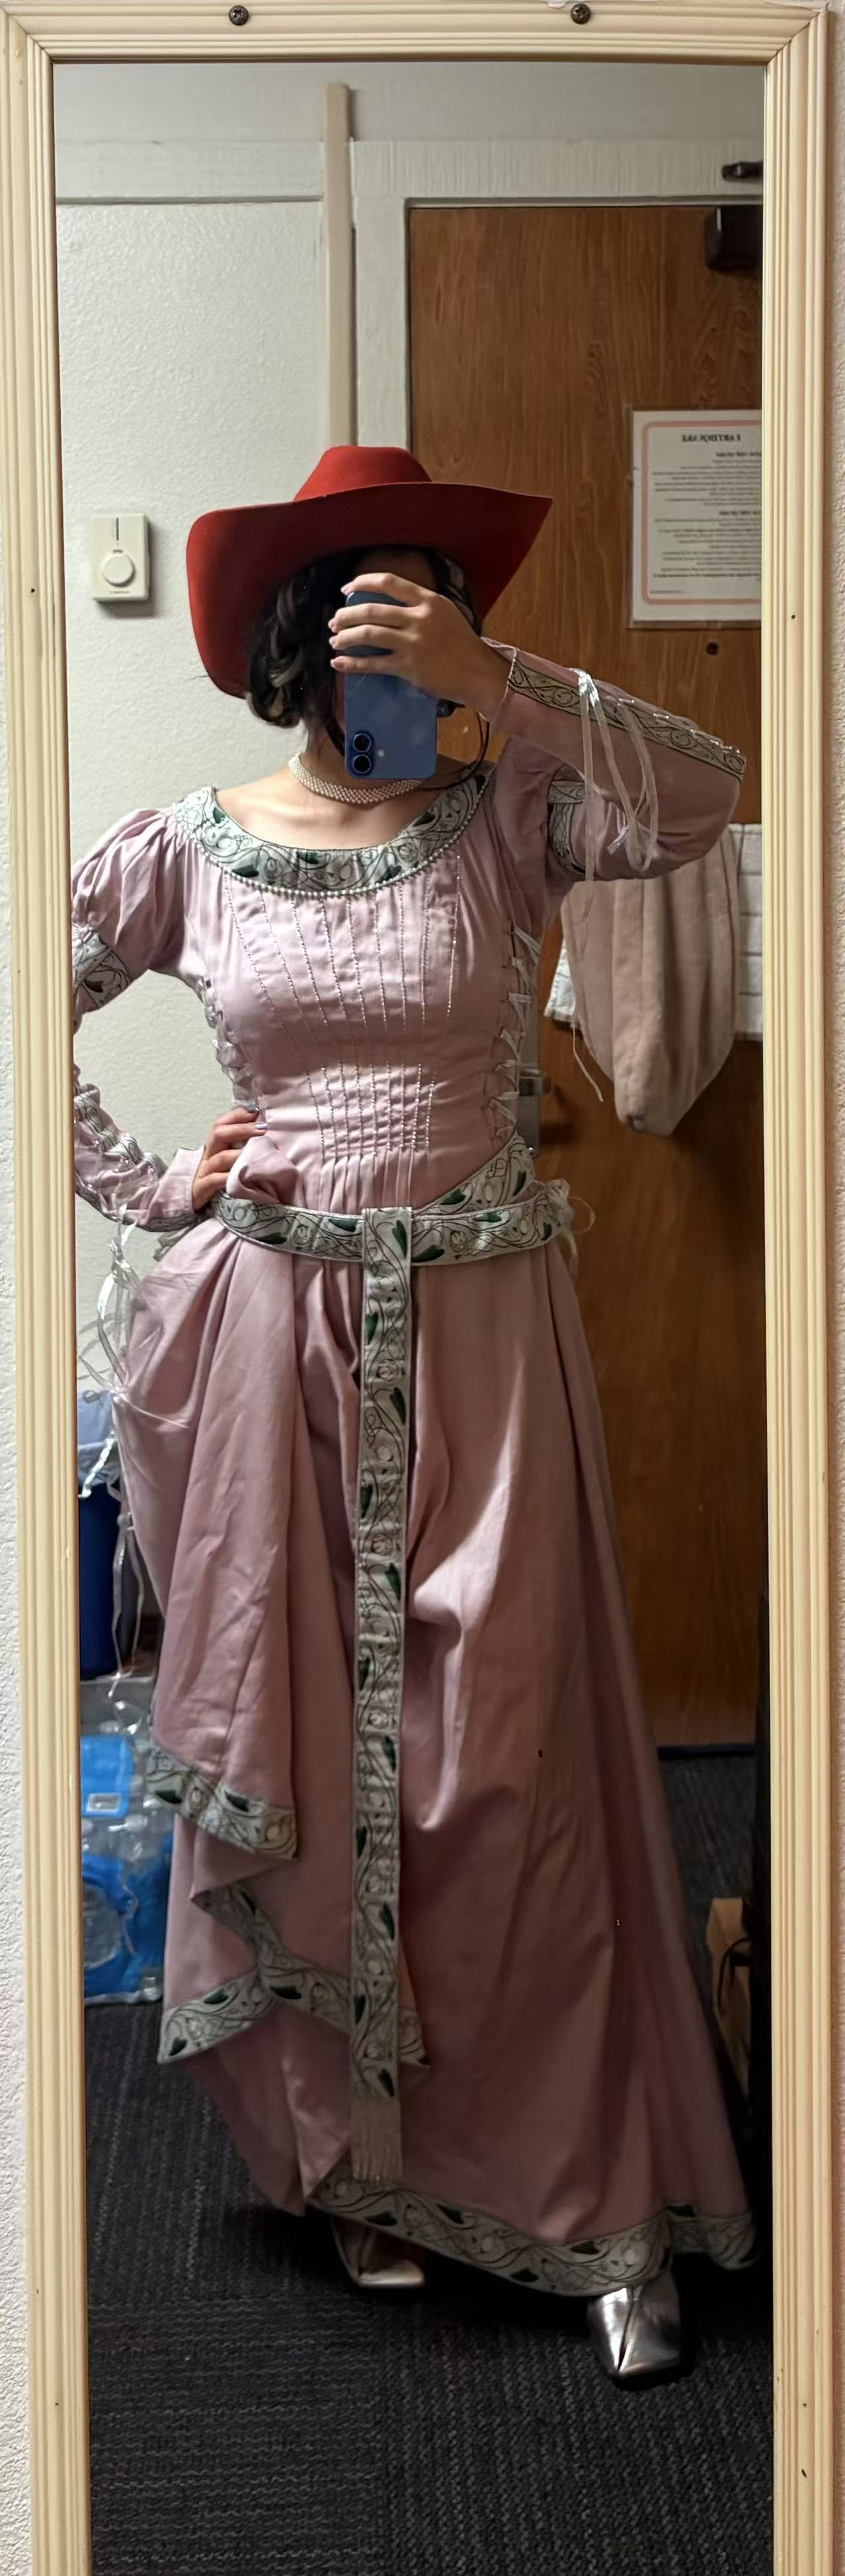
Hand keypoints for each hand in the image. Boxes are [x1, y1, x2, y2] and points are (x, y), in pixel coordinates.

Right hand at [192, 1107, 261, 1210]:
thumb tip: (263, 1128)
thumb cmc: (217, 1175)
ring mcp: (205, 1170)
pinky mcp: (203, 1188)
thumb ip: (241, 1144)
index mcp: (215, 1144)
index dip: (239, 1115)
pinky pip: (214, 1180)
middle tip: (262, 1130)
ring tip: (256, 1154)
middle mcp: (209, 1153)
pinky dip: (227, 1177)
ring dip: (238, 1154)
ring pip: (220, 1158)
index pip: (222, 1122)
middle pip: (218, 1134)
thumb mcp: (227, 1157)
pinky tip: (241, 1177)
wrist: (192, 1197)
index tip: (258, 1113)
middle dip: (241, 1129)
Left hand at [328, 574, 505, 720]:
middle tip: (335, 621)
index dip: (363, 583)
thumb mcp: (445, 613)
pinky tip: (339, 663)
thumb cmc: (462, 644)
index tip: (347, 590)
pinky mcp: (409, 667)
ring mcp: (413, 643)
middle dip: (347, 615)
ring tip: (335, 641)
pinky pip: (373, 664)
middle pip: (372, 610)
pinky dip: (353, 664)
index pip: (389, 582)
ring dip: (346, 637)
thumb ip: (419, 606)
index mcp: (428, 601)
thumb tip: (387, 605)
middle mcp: (419, 618)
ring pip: (369, 635)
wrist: (478, 672)